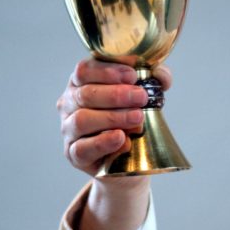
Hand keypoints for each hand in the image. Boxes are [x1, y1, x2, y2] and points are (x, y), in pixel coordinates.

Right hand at [56, 58, 171, 177]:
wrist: (129, 159)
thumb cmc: (130, 119)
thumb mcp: (142, 95)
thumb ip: (153, 80)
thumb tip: (161, 75)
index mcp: (81, 83)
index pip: (84, 70)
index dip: (107, 71)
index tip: (132, 75)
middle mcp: (69, 104)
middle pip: (85, 94)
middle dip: (116, 94)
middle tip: (141, 97)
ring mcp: (68, 129)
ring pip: (82, 120)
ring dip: (112, 117)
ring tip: (137, 117)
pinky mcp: (73, 154)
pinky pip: (82, 148)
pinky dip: (102, 142)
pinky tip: (121, 138)